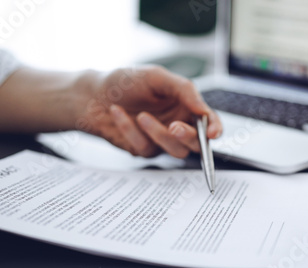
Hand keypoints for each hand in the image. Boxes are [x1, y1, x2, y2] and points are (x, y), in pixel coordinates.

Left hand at [75, 65, 221, 157]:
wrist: (92, 93)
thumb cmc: (126, 82)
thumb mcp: (157, 77)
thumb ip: (185, 90)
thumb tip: (204, 110)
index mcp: (186, 106)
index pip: (209, 122)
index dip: (215, 129)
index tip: (213, 133)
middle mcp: (177, 124)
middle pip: (197, 143)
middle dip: (188, 137)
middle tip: (174, 127)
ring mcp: (160, 140)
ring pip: (174, 150)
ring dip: (158, 135)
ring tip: (140, 115)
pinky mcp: (142, 149)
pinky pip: (145, 148)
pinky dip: (131, 131)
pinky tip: (118, 113)